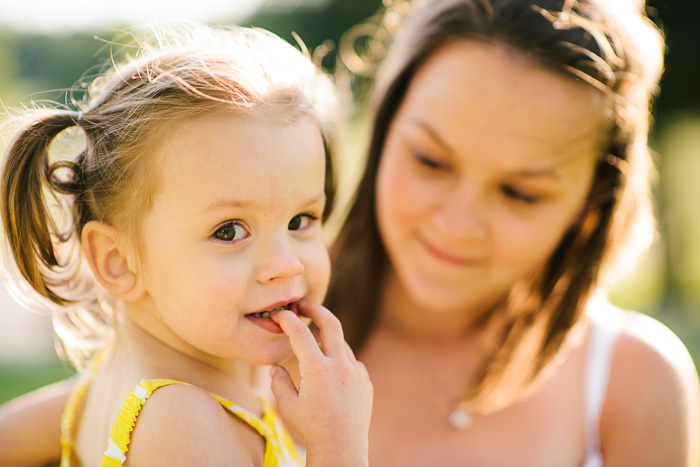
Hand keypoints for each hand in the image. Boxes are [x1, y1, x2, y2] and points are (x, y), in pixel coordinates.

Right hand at [270, 302, 372, 465]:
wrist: (342, 448)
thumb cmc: (311, 429)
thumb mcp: (287, 406)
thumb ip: (279, 381)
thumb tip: (275, 365)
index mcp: (317, 369)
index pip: (300, 333)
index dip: (287, 319)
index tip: (280, 314)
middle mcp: (340, 366)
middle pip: (331, 323)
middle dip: (317, 310)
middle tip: (305, 305)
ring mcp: (356, 373)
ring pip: (343, 345)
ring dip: (328, 341)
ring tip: (315, 346)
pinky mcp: (366, 382)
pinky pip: (354, 363)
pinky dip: (342, 361)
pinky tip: (332, 371)